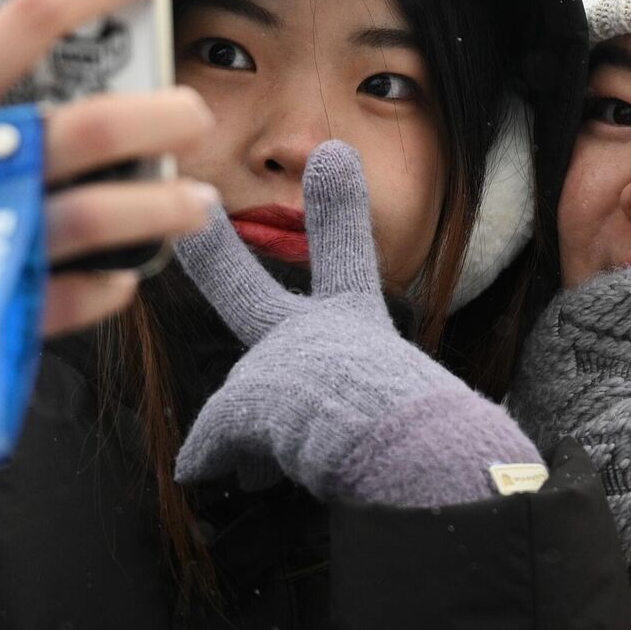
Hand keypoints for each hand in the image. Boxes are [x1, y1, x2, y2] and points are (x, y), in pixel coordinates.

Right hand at [0, 0, 217, 376]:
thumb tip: (66, 59)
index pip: (34, 17)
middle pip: (88, 128)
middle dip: (165, 116)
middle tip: (193, 112)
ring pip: (97, 219)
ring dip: (165, 207)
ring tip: (195, 199)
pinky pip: (70, 298)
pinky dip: (111, 284)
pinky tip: (125, 269)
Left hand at [174, 141, 539, 505]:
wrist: (417, 453)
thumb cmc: (432, 437)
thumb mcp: (413, 410)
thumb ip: (363, 411)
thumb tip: (315, 422)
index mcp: (357, 327)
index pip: (346, 260)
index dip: (338, 211)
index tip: (332, 155)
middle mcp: (312, 337)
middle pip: (248, 295)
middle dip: (216, 257)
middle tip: (198, 213)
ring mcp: (274, 365)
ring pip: (241, 409)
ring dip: (253, 438)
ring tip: (281, 470)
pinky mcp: (244, 403)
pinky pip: (213, 446)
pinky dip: (214, 460)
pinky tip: (207, 474)